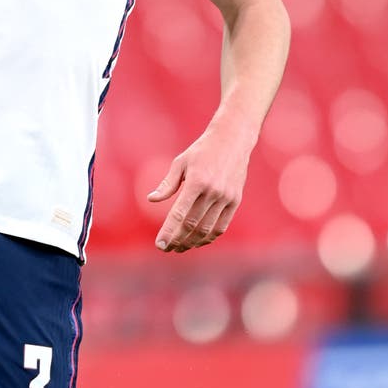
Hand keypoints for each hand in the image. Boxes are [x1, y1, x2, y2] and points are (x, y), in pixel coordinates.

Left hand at [147, 128, 251, 252]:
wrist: (233, 140)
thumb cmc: (201, 151)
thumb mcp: (181, 162)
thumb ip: (167, 184)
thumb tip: (151, 199)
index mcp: (196, 182)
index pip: (179, 214)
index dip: (169, 232)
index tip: (160, 244)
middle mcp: (213, 191)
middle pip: (192, 225)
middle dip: (177, 240)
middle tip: (166, 248)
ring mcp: (226, 198)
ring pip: (207, 229)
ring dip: (192, 242)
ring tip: (179, 248)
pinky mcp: (235, 201)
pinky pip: (221, 226)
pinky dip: (208, 237)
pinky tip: (197, 241)